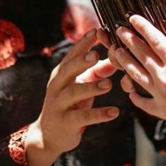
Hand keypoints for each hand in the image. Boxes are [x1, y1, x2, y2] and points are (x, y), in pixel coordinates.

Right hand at [25, 29, 119, 165]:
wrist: (49, 135)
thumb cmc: (70, 104)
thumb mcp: (82, 85)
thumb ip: (98, 71)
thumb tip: (117, 56)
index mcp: (61, 74)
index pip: (72, 54)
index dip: (83, 43)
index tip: (96, 31)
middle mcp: (57, 86)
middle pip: (68, 70)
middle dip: (81, 61)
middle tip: (96, 54)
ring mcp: (59, 104)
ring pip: (73, 93)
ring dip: (91, 88)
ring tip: (109, 85)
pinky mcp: (65, 122)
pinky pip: (82, 117)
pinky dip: (99, 114)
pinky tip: (114, 112)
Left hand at [114, 13, 165, 136]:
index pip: (154, 40)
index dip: (142, 27)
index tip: (133, 19)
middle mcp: (165, 77)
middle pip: (141, 55)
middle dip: (129, 41)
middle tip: (119, 32)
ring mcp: (161, 95)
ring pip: (136, 76)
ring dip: (125, 63)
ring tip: (117, 53)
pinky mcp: (162, 110)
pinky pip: (143, 102)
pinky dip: (135, 96)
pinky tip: (130, 91)